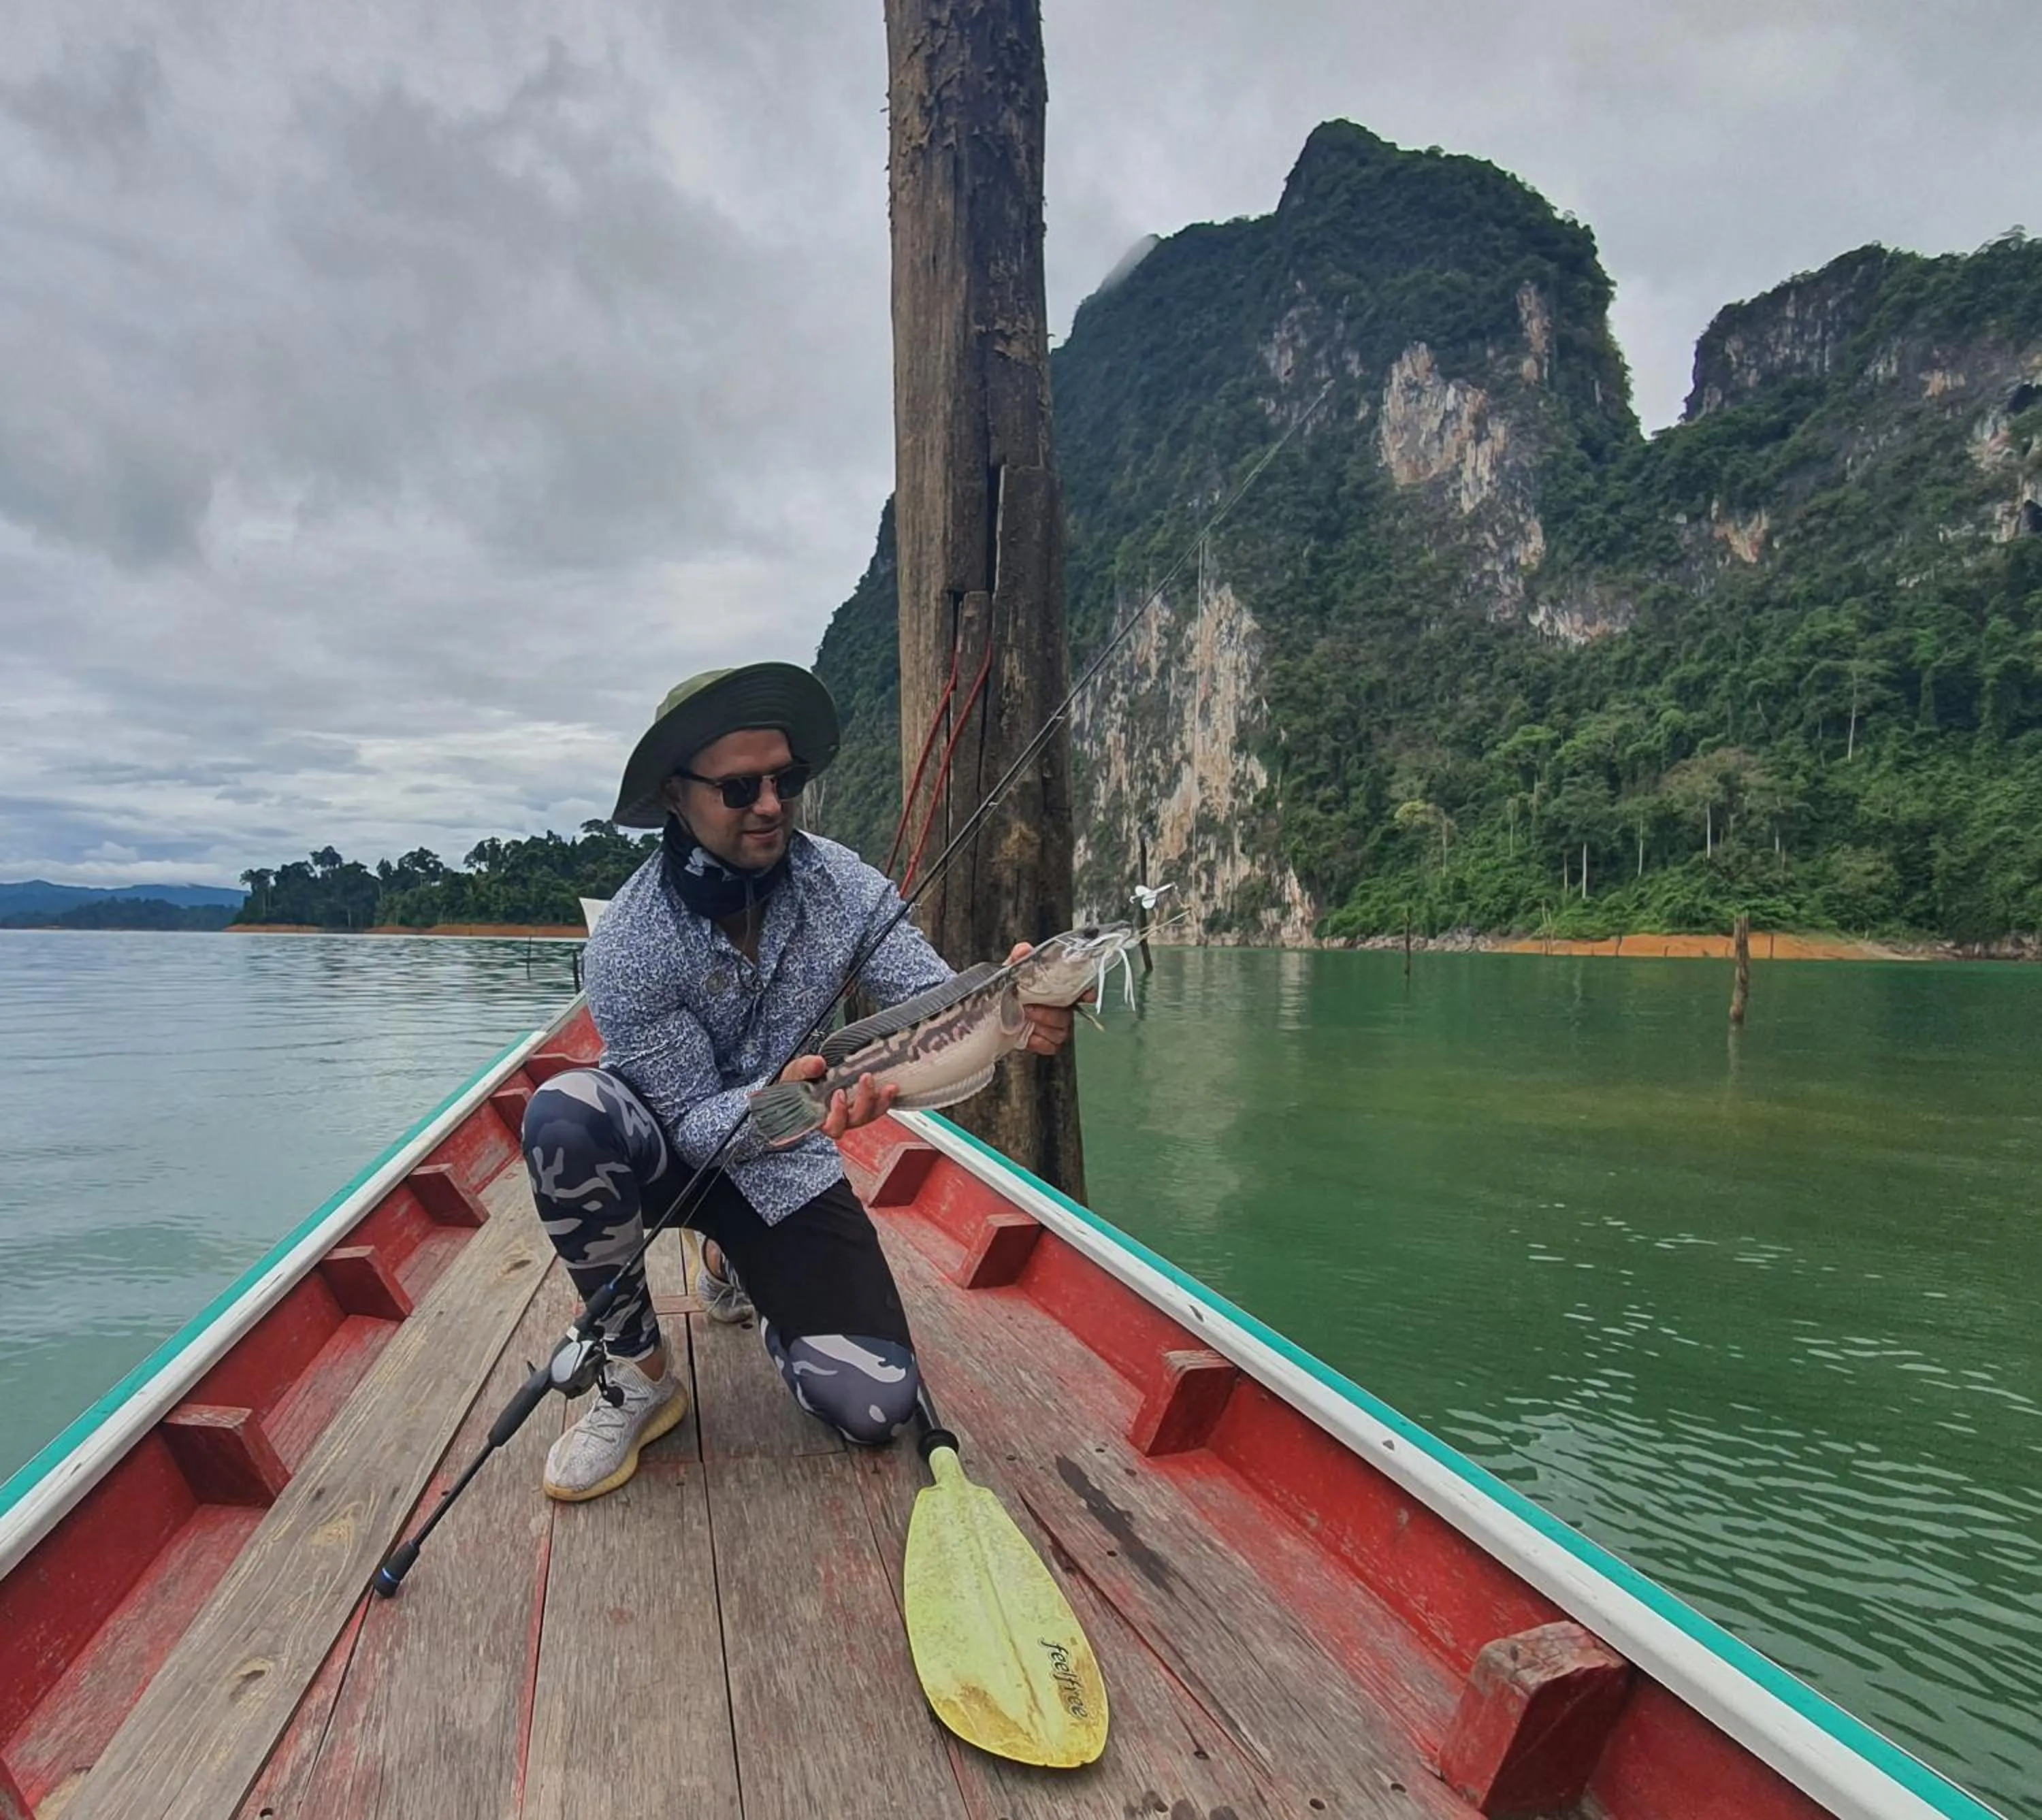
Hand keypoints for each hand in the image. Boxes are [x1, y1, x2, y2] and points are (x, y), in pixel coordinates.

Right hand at [779, 1053, 897, 1139]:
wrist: (804, 1079)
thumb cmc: (797, 1082)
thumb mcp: (795, 1073)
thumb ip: (804, 1069)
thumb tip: (818, 1063)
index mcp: (820, 1117)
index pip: (832, 1126)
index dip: (838, 1114)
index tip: (839, 1094)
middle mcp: (840, 1119)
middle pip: (856, 1120)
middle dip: (864, 1100)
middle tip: (866, 1078)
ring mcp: (853, 1112)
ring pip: (870, 1115)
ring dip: (882, 1102)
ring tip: (890, 1087)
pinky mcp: (863, 1103)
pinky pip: (877, 1106)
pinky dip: (886, 1099)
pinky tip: (893, 1088)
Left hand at [1004, 942, 1089, 1056]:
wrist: (993, 1012)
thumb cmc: (1010, 990)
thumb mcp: (1011, 971)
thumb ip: (1019, 960)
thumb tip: (1023, 950)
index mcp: (1057, 989)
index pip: (1082, 990)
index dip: (1087, 993)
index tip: (1086, 995)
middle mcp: (1060, 1008)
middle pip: (1068, 1015)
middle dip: (1048, 1013)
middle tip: (1030, 1006)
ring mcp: (1054, 1027)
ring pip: (1061, 1031)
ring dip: (1043, 1026)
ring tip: (1025, 1018)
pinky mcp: (1045, 1042)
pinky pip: (1052, 1046)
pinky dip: (1039, 1042)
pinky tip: (1027, 1035)